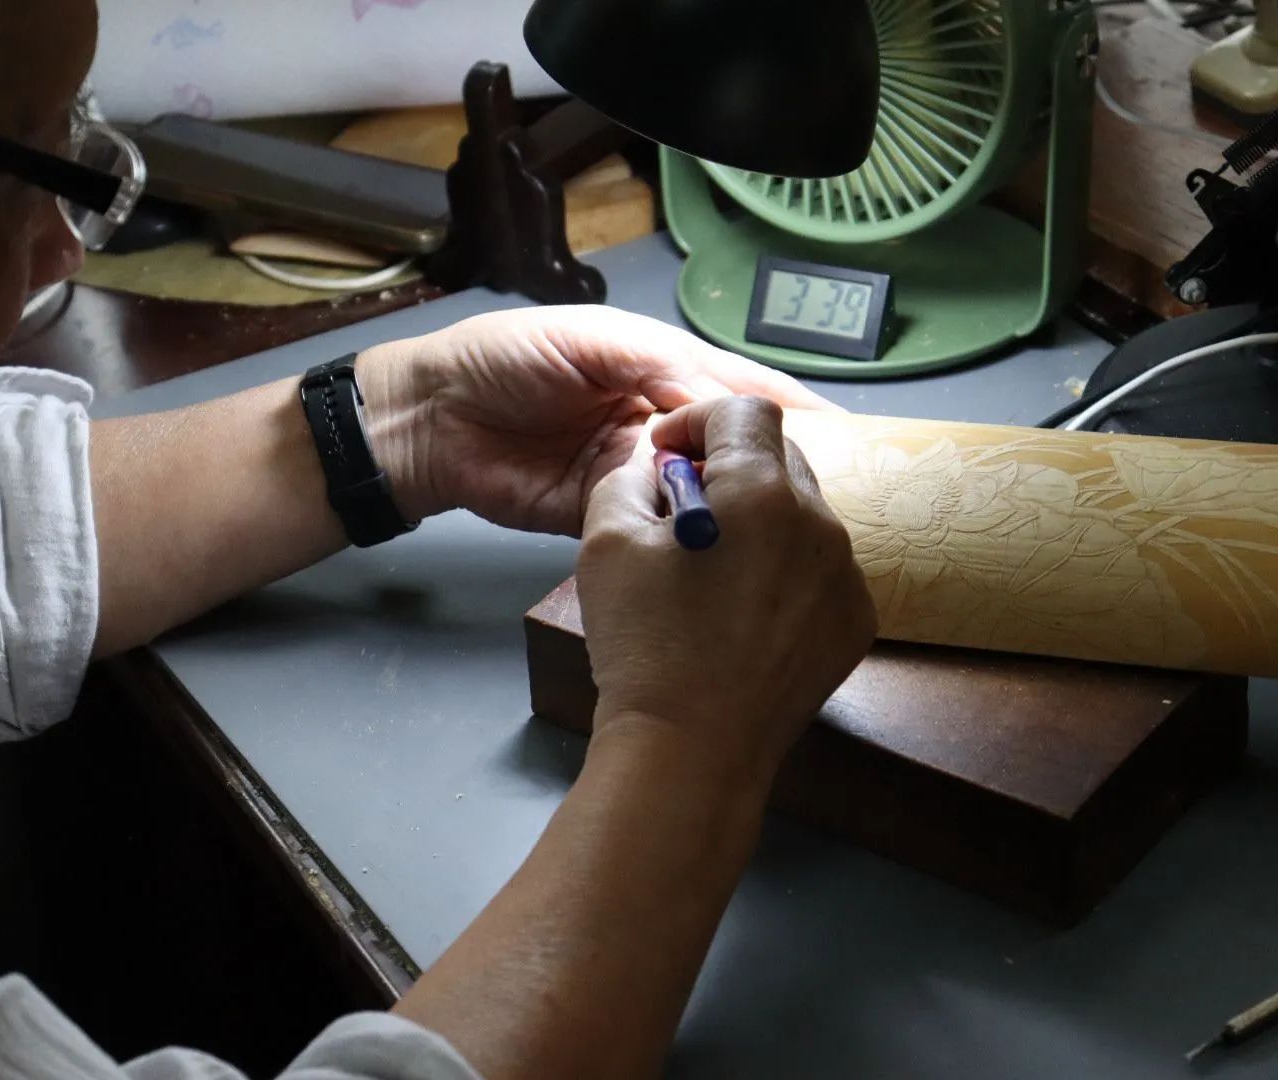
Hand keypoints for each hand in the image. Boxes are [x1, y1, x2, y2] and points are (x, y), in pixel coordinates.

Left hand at [357, 306, 839, 534]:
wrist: (428, 418)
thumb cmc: (501, 358)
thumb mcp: (589, 339)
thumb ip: (659, 365)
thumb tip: (721, 404)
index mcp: (660, 369)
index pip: (739, 389)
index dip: (790, 409)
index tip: (849, 434)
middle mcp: (656, 423)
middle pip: (731, 449)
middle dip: (775, 468)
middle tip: (830, 497)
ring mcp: (633, 474)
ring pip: (701, 494)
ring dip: (736, 509)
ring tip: (793, 530)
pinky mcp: (604, 518)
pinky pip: (655, 530)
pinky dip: (684, 538)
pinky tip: (725, 550)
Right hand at [577, 396, 876, 789]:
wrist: (691, 750)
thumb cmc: (644, 644)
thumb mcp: (604, 542)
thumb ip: (629, 478)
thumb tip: (659, 470)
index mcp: (762, 492)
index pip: (743, 410)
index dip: (697, 419)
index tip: (668, 455)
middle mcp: (821, 523)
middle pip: (779, 457)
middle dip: (728, 469)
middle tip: (682, 513)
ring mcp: (846, 576)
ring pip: (802, 516)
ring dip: (759, 522)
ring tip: (711, 572)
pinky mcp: (855, 622)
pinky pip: (820, 570)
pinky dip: (784, 572)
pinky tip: (742, 614)